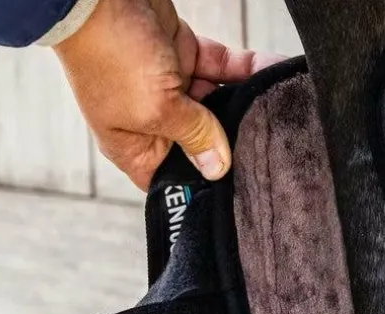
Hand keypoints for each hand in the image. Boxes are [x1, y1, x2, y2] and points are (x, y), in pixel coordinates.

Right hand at [53, 0, 281, 189]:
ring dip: (244, 105)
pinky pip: (221, 70)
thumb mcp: (156, 108)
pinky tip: (270, 75)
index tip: (236, 190)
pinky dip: (244, 71)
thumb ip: (194, 137)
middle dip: (232, 145)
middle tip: (267, 152)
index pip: (172, 180)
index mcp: (133, 145)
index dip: (200, 186)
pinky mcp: (184, 55)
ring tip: (276, 113)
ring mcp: (169, 87)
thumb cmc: (108, 52)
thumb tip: (217, 168)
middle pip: (201, 144)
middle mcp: (152, 120)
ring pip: (216, 105)